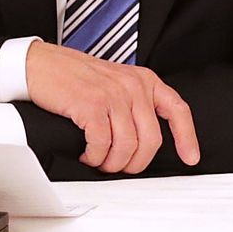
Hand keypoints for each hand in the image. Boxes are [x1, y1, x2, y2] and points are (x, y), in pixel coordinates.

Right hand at [25, 40, 199, 173]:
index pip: (177, 110)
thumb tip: (144, 140)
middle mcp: (134, 86)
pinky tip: (87, 154)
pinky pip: (102, 144)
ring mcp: (113, 95)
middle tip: (121, 166)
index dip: (187, 137)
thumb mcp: (117, 82)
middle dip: (137, 162)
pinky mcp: (91, 105)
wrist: (41, 64)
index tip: (190, 157)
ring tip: (99, 161)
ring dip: (112, 163)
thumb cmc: (76, 77)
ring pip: (127, 146)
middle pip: (152, 140)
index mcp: (145, 80)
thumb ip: (135, 103)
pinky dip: (94, 157)